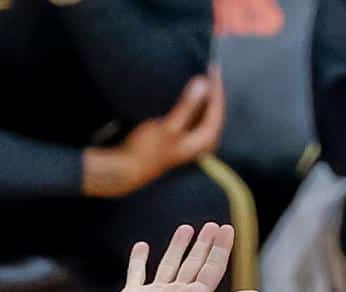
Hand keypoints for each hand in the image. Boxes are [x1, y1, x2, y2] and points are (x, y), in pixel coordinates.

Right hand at [86, 71, 224, 197]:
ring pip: (203, 114)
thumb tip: (203, 83)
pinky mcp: (182, 139)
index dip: (216, 88)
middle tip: (209, 68)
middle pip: (213, 112)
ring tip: (200, 75)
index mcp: (204, 141)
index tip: (212, 69)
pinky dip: (193, 104)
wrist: (129, 168)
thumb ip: (187, 105)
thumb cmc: (148, 149)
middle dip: (212, 91)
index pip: (217, 110)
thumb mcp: (168, 126)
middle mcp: (202, 143)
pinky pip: (193, 117)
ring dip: (202, 96)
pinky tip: (188, 92)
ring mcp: (192, 142)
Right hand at [106, 222, 259, 291]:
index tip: (227, 230)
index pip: (213, 269)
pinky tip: (143, 247)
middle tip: (213, 225)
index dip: (221, 249)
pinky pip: (137, 272)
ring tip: (186, 228)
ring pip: (170, 264)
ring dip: (178, 247)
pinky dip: (138, 260)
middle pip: (195, 263)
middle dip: (204, 244)